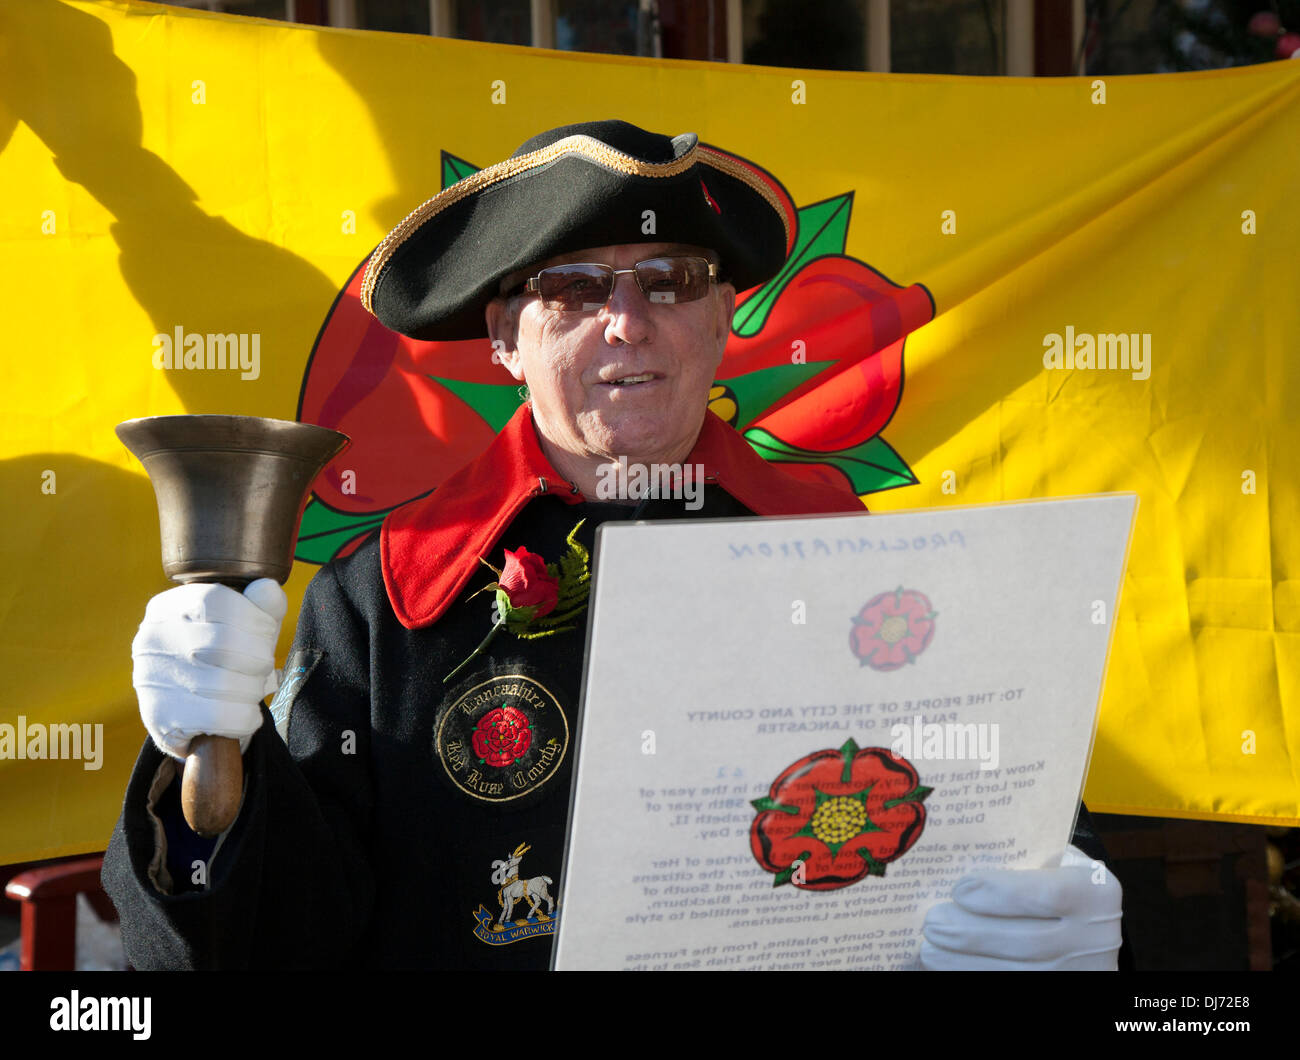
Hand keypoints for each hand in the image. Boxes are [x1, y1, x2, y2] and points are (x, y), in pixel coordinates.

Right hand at [132, 579, 287, 759]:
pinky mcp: (159, 717)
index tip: (267, 633)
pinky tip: (244, 715)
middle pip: (222, 643)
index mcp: (170, 606)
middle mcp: (152, 638)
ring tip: (252, 690)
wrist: (191, 714)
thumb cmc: (225, 658)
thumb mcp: (246, 625)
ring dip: (253, 691)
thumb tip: (268, 589)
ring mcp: (151, 678)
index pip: (215, 600)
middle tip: (264, 668)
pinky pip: (220, 718)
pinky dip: (245, 719)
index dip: (255, 618)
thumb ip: (263, 606)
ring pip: (223, 684)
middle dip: (258, 659)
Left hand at [918, 844, 1122, 969]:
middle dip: (972, 933)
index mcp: (1096, 893)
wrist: (1095, 931)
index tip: (959, 889)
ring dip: (967, 962)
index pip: (1049, 894)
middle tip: (932, 922)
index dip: (1001, 893)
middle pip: (1028, 942)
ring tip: (931, 947)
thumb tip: (971, 856)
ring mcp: (1081, 971)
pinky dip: (975, 975)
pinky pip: (1014, 985)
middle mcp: (1095, 937)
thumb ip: (1030, 859)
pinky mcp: (1063, 990)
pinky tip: (948, 966)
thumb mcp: (1061, 864)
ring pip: (1019, 973)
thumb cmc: (1065, 885)